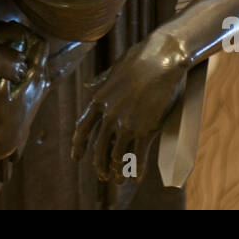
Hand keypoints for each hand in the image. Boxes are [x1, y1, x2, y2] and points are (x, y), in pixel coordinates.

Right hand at [0, 46, 27, 81]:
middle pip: (25, 66)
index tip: (20, 61)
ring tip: (20, 76)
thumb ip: (9, 45)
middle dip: (23, 67)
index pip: (24, 57)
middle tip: (21, 69)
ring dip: (21, 74)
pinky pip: (18, 79)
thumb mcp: (4, 46)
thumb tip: (11, 41)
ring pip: (23, 73)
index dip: (22, 60)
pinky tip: (15, 80)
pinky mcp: (13, 76)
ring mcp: (17, 69)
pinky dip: (16, 80)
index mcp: (18, 54)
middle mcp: (19, 62)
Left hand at [71, 34, 188, 182]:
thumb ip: (101, 81)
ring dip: (116, 172)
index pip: (82, 128)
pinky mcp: (145, 129)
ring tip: (118, 181)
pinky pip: (137, 156)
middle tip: (100, 175)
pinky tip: (136, 177)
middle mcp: (108, 114)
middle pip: (99, 147)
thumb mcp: (115, 69)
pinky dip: (136, 170)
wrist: (162, 57)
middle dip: (98, 164)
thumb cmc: (141, 59)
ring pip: (116, 156)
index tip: (76, 157)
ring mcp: (126, 123)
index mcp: (99, 99)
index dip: (78, 146)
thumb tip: (88, 85)